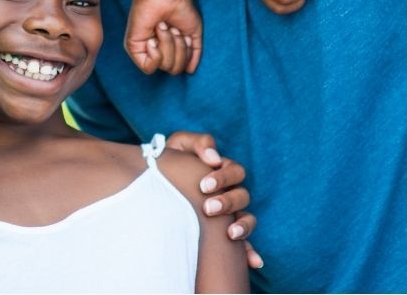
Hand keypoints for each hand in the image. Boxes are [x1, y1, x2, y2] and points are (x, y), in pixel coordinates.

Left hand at [126, 0, 202, 74]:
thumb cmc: (179, 7)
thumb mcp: (192, 32)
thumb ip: (194, 53)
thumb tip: (190, 71)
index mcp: (169, 48)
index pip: (180, 67)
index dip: (186, 54)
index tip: (185, 35)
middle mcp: (156, 51)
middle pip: (173, 70)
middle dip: (179, 49)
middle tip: (173, 29)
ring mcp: (145, 50)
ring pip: (164, 66)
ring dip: (168, 45)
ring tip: (163, 27)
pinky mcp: (134, 47)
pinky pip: (148, 67)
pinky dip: (156, 55)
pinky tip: (153, 40)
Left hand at [165, 131, 263, 270]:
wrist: (152, 184)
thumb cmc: (170, 163)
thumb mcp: (179, 147)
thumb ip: (197, 143)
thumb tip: (213, 157)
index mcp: (222, 171)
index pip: (235, 172)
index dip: (222, 178)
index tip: (203, 186)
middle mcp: (230, 193)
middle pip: (242, 195)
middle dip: (227, 202)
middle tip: (208, 208)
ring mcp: (231, 215)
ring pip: (248, 218)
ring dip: (243, 226)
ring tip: (230, 234)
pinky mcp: (226, 235)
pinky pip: (245, 245)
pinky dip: (251, 253)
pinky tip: (254, 262)